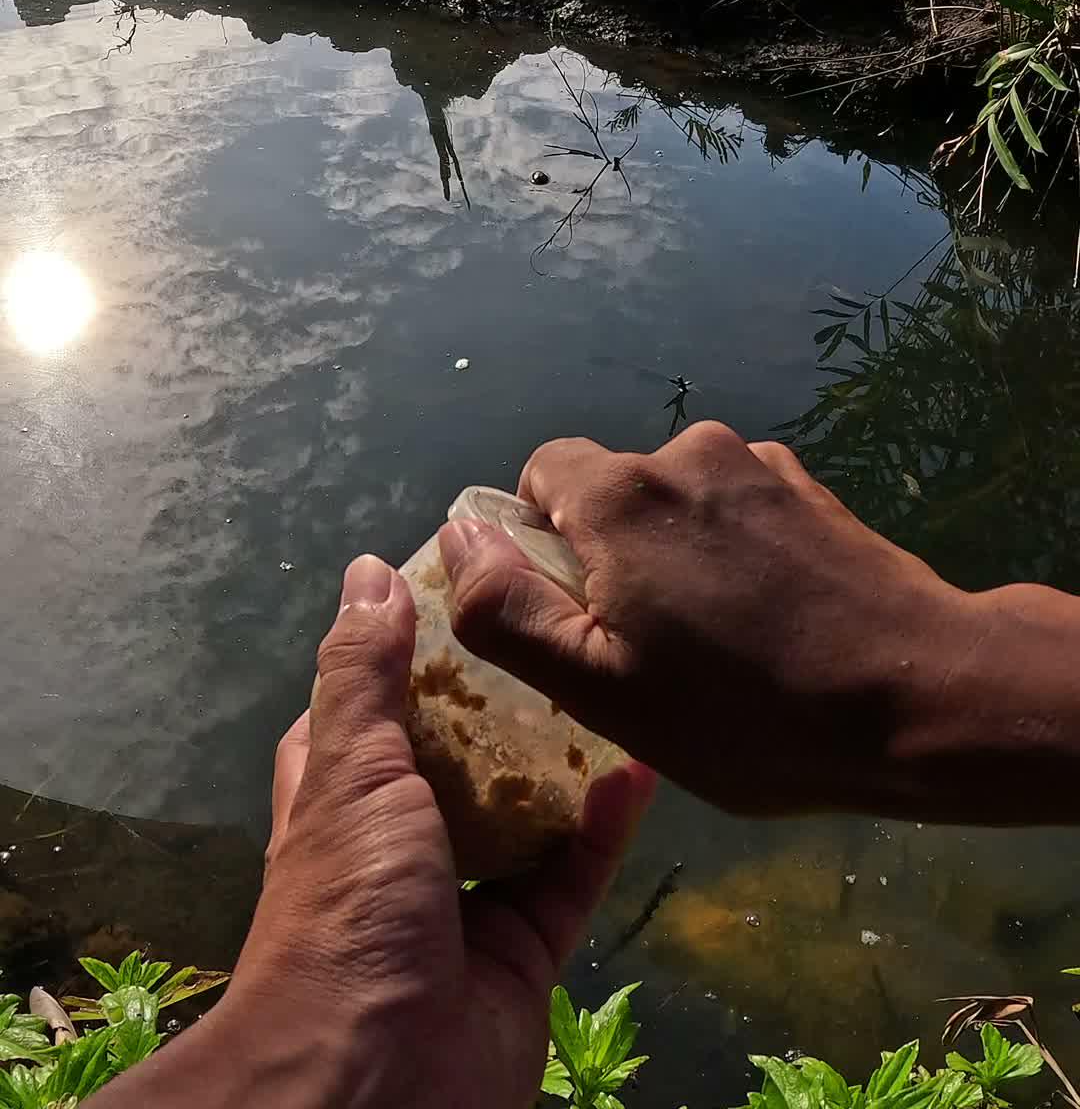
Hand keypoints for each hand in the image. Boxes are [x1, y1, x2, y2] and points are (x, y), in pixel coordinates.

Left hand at [99, 555, 652, 1108]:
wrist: (375, 1081)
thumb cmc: (348, 907)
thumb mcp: (348, 768)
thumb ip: (363, 672)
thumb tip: (370, 571)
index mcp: (338, 799)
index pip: (371, 707)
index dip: (413, 650)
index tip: (472, 588)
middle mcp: (396, 846)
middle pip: (456, 757)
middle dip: (503, 704)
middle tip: (565, 628)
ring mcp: (461, 901)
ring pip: (521, 814)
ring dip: (561, 761)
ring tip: (612, 684)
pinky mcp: (523, 953)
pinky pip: (569, 877)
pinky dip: (602, 829)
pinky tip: (637, 771)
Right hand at [440, 423, 978, 818]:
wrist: (919, 695)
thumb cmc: (746, 713)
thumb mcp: (601, 688)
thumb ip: (509, 608)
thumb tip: (456, 535)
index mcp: (620, 494)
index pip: (539, 475)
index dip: (536, 543)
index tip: (570, 615)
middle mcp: (684, 452)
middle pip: (611, 491)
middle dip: (611, 558)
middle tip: (648, 653)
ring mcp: (758, 465)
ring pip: (679, 503)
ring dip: (680, 558)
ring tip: (722, 648)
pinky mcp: (813, 487)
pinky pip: (739, 510)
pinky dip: (737, 553)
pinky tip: (773, 623)